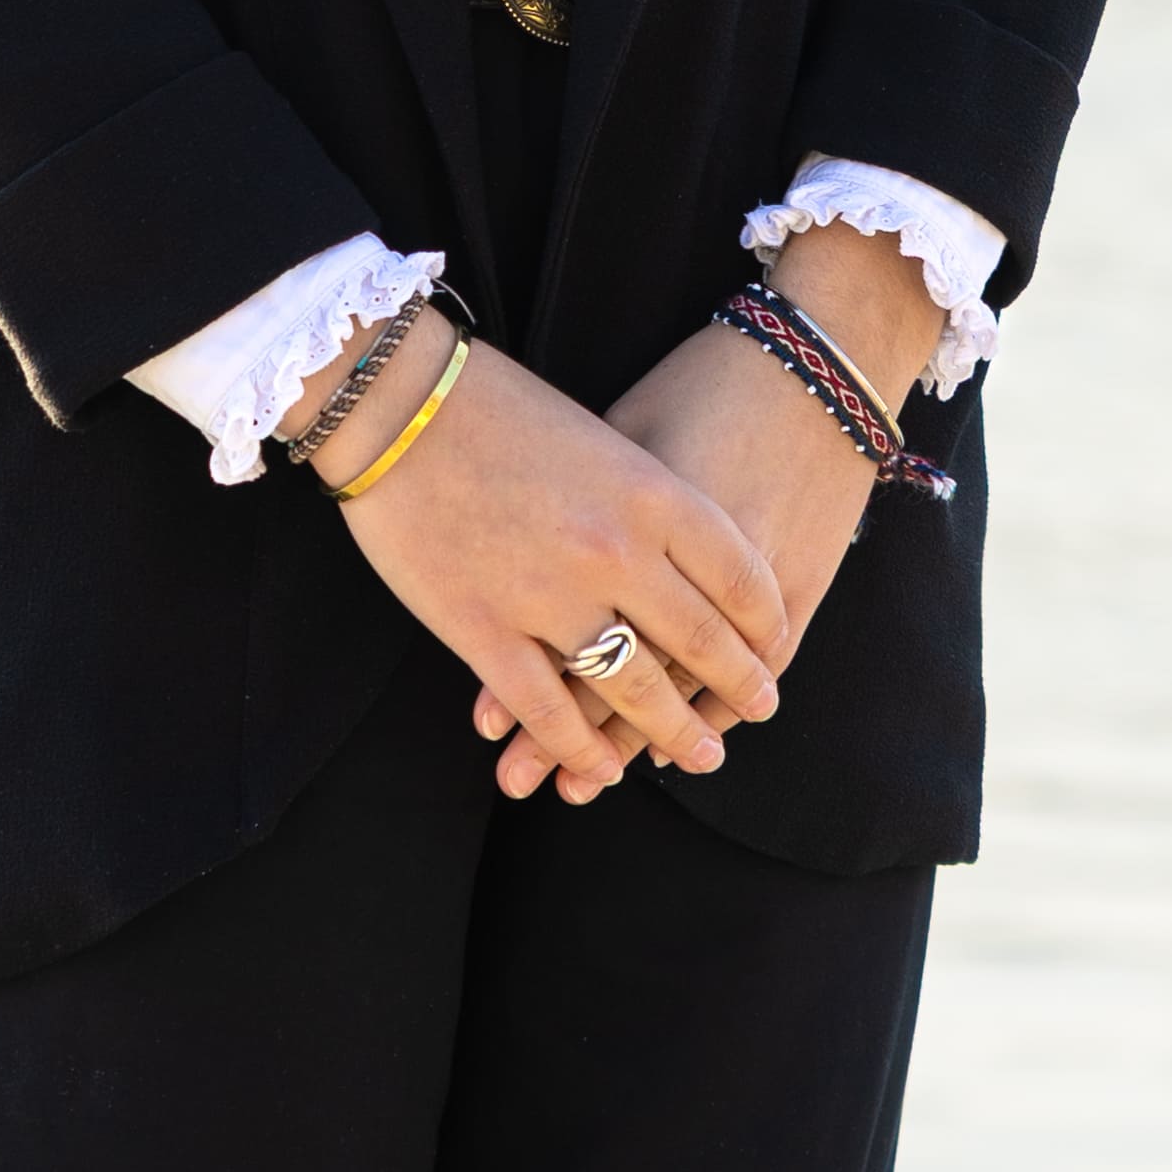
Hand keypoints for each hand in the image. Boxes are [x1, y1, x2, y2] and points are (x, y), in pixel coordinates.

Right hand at [320, 327, 789, 806]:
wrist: (397, 401)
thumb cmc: (498, 408)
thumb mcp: (603, 437)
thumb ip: (649, 503)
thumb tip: (690, 565)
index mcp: (653, 493)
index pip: (741, 578)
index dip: (766, 624)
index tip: (774, 646)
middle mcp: (615, 551)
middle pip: (700, 642)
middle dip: (739, 687)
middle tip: (759, 710)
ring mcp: (549, 598)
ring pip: (632, 690)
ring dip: (673, 733)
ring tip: (702, 756)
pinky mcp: (483, 632)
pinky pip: (548, 711)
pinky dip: (582, 750)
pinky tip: (602, 770)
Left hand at [499, 232, 953, 755]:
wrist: (814, 356)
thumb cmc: (696, 384)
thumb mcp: (620, 433)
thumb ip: (579, 513)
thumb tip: (518, 584)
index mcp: (629, 522)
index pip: (574, 629)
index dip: (532, 691)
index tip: (493, 737)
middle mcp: (686, 560)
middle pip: (625, 673)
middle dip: (576, 739)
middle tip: (530, 788)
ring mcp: (754, 576)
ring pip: (690, 684)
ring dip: (648, 738)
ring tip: (595, 783)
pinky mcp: (801, 579)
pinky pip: (750, 666)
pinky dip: (713, 703)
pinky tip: (681, 738)